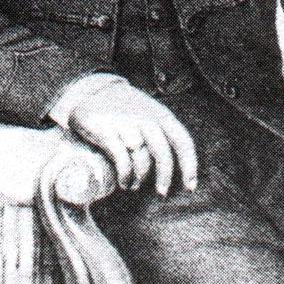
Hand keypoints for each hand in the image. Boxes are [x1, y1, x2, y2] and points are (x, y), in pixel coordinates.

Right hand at [67, 83, 197, 195]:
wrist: (93, 91)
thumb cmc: (126, 108)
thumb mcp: (149, 112)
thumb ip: (161, 130)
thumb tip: (174, 164)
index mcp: (161, 115)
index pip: (182, 141)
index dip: (189, 165)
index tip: (190, 186)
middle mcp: (146, 119)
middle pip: (162, 153)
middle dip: (164, 177)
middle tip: (162, 192)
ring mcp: (126, 125)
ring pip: (141, 159)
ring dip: (140, 178)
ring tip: (134, 185)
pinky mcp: (107, 131)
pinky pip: (122, 159)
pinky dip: (125, 175)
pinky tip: (124, 181)